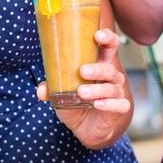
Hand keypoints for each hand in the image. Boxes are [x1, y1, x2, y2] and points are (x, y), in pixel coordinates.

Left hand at [37, 28, 130, 148]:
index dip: (107, 38)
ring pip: (111, 88)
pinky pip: (119, 105)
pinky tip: (97, 104)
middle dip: (97, 69)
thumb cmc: (80, 102)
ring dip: (97, 89)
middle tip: (82, 71)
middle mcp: (111, 76)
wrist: (91, 127)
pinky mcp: (120, 108)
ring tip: (81, 92)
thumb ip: (52, 88)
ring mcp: (117, 92)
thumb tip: (42, 89)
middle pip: (110, 68)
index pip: (109, 47)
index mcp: (100, 65)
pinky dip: (109, 104)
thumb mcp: (63, 94)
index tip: (97, 35)